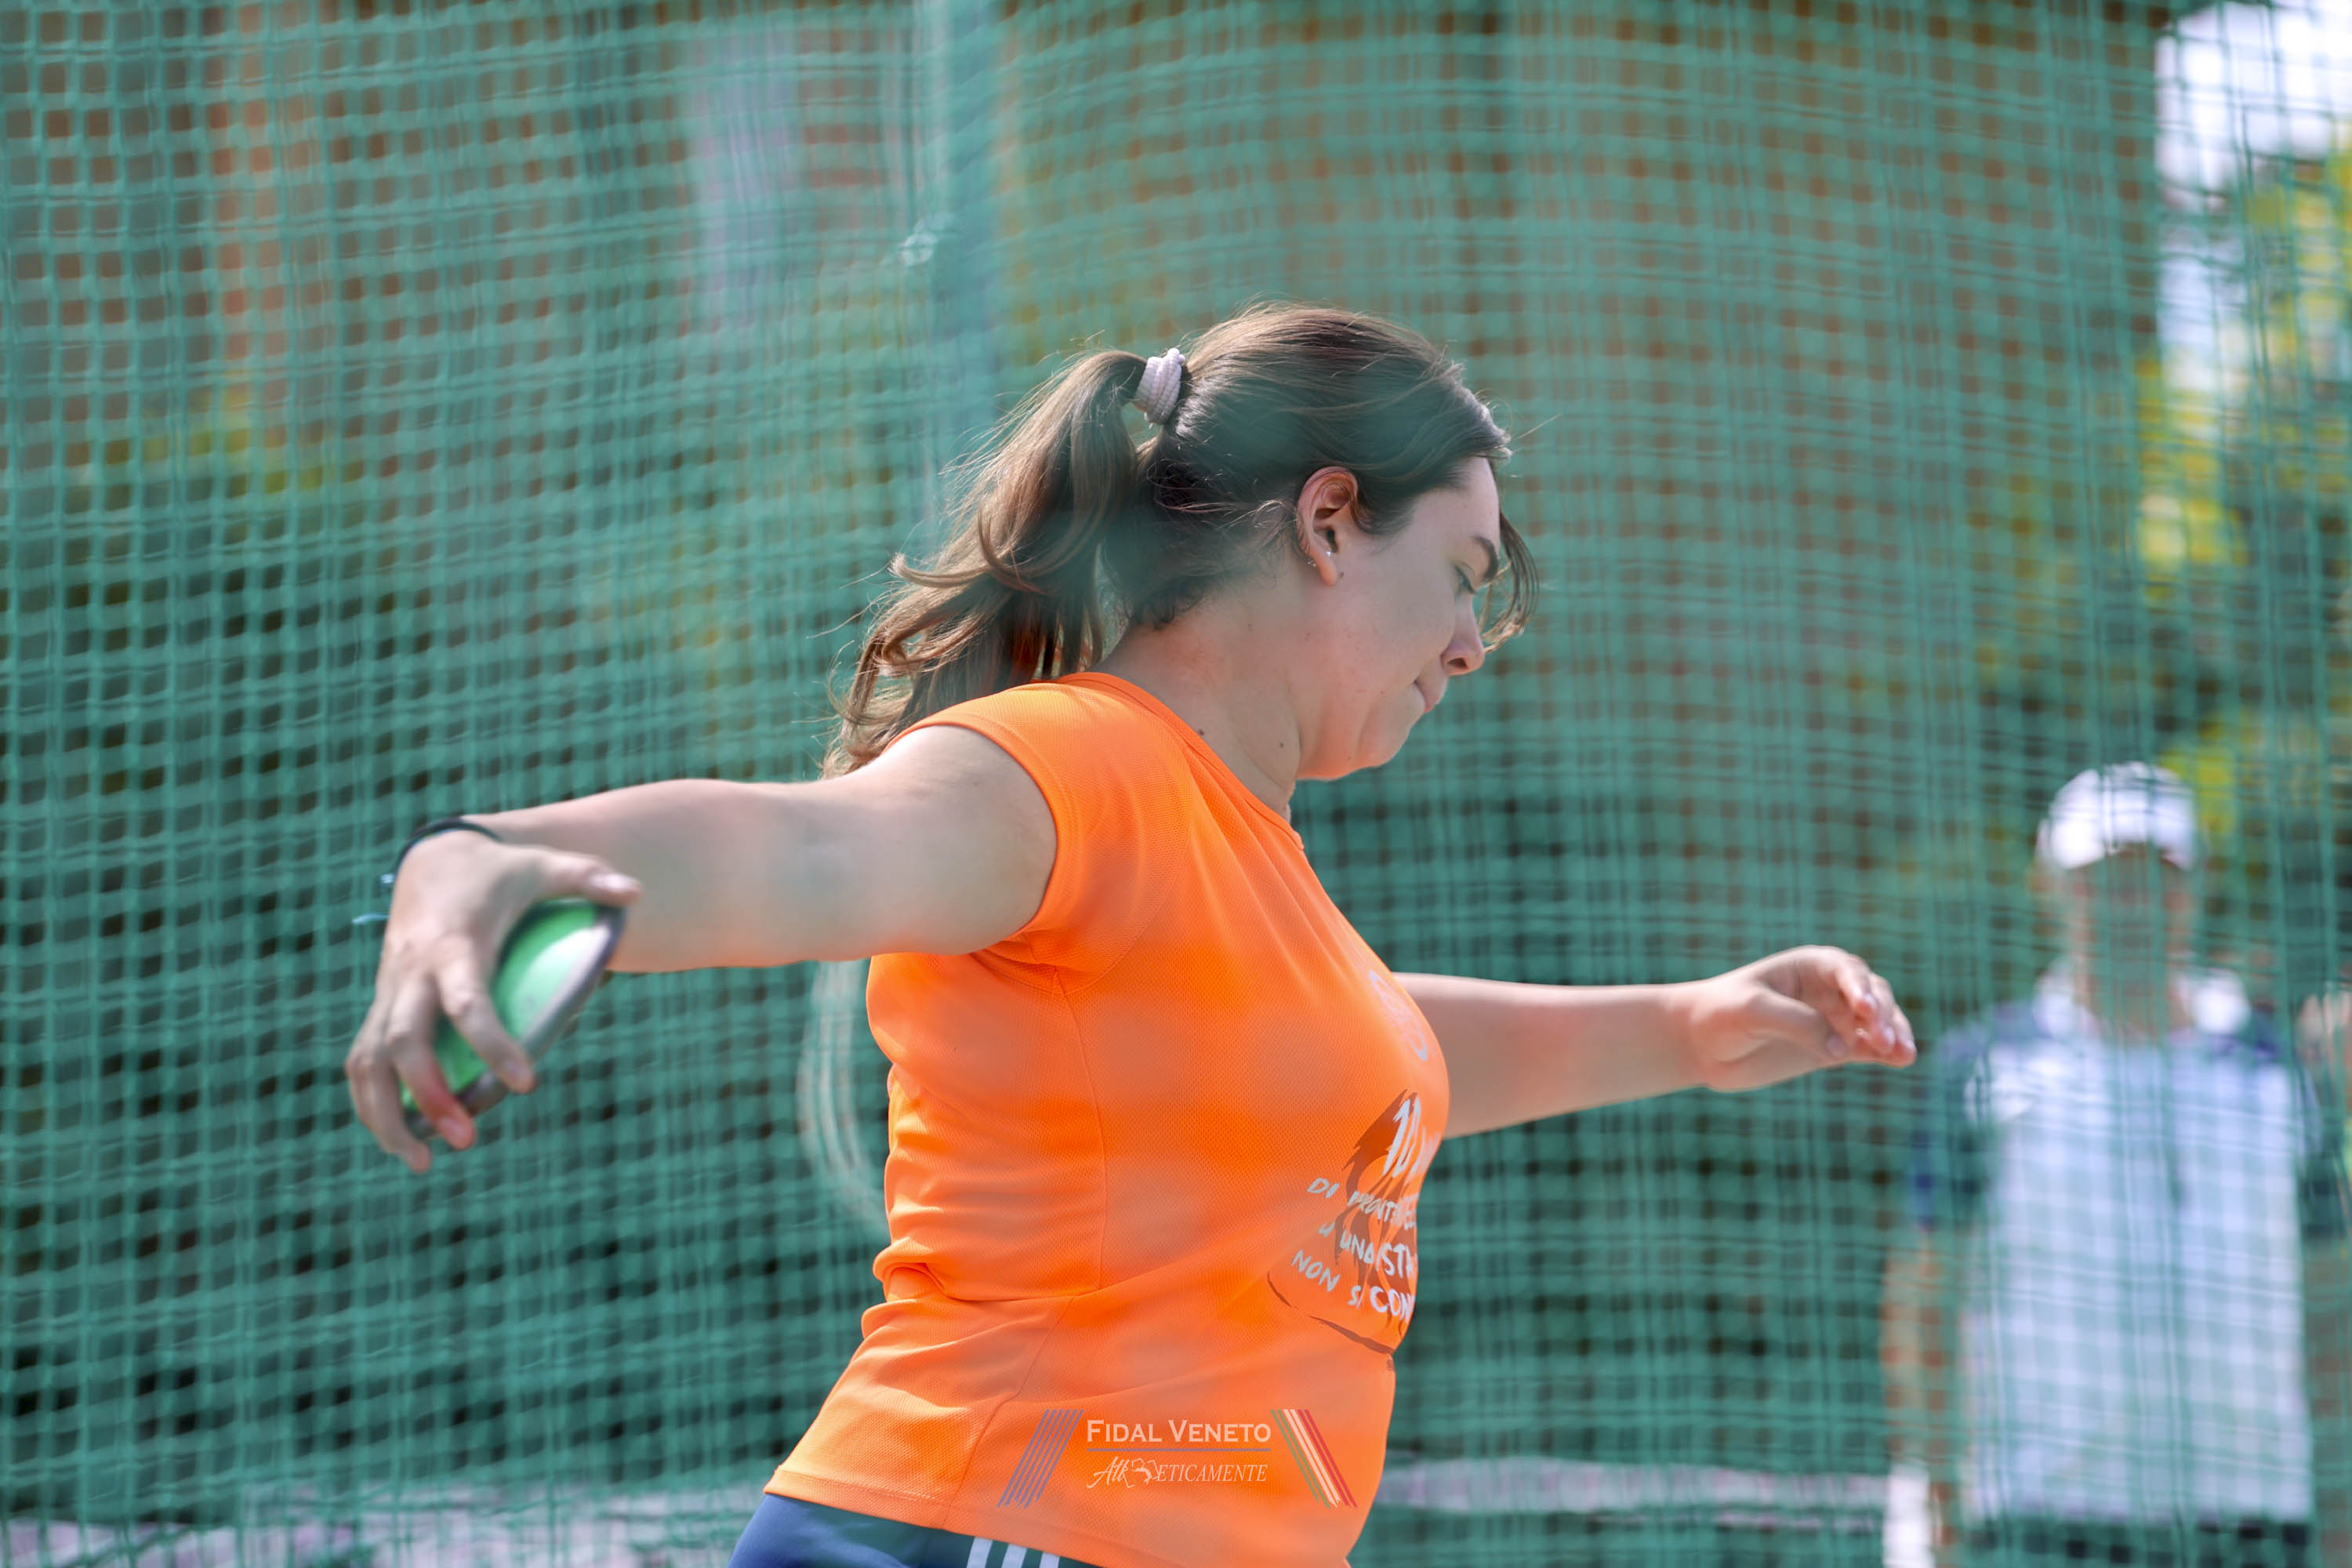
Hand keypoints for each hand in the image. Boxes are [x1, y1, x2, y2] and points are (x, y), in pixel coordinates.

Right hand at [345, 831, 640, 1172]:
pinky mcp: (381, 1006)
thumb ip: (588, 878)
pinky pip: (361, 1060)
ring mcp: (390, 991)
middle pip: (404, 1040)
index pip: (467, 1001)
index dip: (492, 1043)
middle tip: (467, 1140)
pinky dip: (371, 1103)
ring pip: (368, 1060)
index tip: (526, 1085)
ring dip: (387, 1114)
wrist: (431, 860)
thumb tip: (635, 893)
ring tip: (422, 1163)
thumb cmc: (498, 873)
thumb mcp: (544, 865)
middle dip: (429, 1093)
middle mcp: (413, 972)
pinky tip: (400, 1141)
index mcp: (455, 944)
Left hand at [1675, 945, 1915, 1092]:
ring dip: (1894, 1034)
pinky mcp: (1832, 1049)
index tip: (1866, 1010)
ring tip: (1905, 1054)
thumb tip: (1841, 1048)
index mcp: (1808, 966)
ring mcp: (1833, 1020)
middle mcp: (1828, 990)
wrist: (1699, 1044)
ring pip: (1878, 1023)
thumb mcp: (1753, 1011)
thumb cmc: (1720, 1014)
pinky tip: (1902, 1061)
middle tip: (1884, 1039)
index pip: (1846, 970)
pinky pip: (1868, 1049)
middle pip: (1872, 994)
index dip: (1861, 987)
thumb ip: (1797, 1023)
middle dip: (1883, 1014)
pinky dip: (1886, 1054)